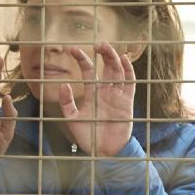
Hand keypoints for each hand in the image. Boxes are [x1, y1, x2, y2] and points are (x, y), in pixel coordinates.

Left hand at [58, 42, 134, 156]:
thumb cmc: (87, 136)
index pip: (88, 71)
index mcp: (92, 93)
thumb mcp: (71, 118)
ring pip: (118, 71)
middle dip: (103, 53)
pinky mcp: (127, 102)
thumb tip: (64, 85)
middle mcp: (105, 91)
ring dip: (113, 58)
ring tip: (107, 47)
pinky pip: (130, 83)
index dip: (82, 59)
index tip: (72, 49)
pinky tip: (124, 59)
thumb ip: (66, 103)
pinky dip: (129, 70)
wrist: (103, 151)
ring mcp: (117, 95)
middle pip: (106, 67)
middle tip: (98, 43)